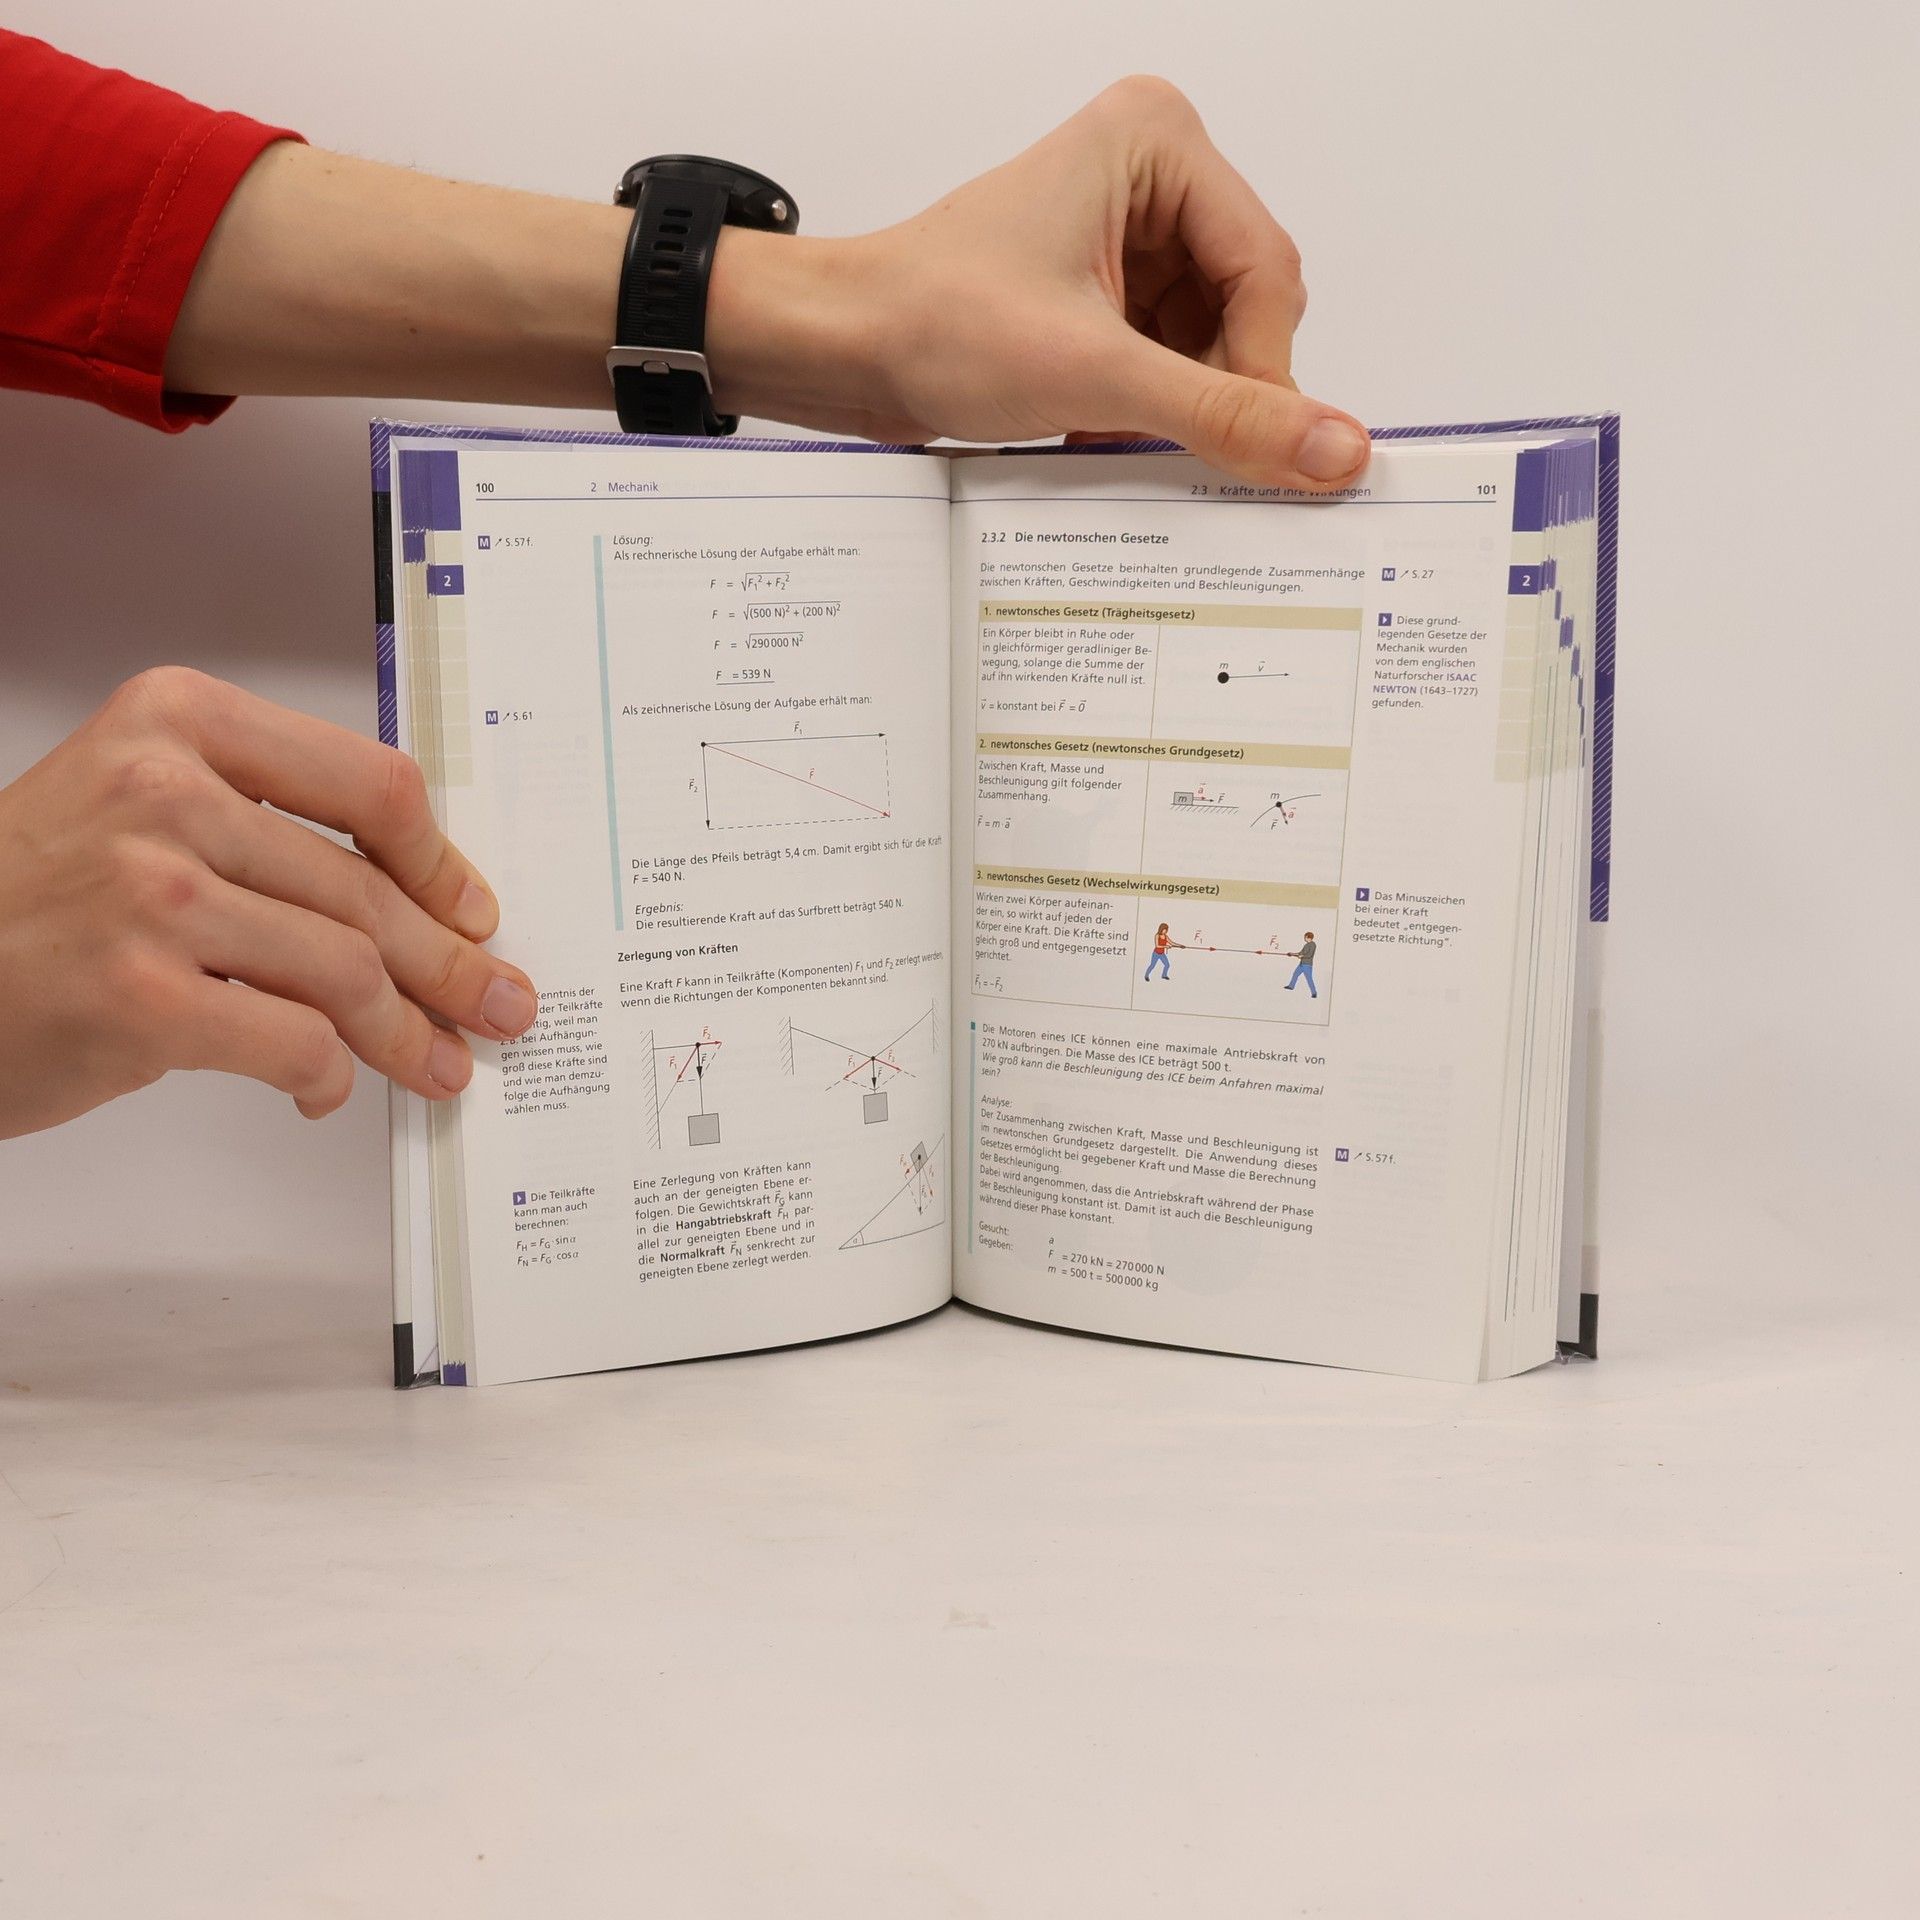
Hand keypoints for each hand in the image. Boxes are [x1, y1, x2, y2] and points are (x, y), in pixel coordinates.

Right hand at [0, 667, 535, 1139]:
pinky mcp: (139, 998)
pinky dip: (325, 1076)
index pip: (369, 783)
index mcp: (181, 723)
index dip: (438, 862)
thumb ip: (263, 829)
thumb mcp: (136, 809)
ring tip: (436, 1063)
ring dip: (407, 1031)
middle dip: (449, 962)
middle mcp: (165, 794)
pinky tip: (322, 1090)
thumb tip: (414, 903)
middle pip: (366, 889)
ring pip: (345, 969)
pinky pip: (293, 1042)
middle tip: (494, 1003)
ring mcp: (150, 895)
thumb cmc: (27, 898)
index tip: (472, 910)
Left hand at [711, 76, 1367, 487]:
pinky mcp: (1103, 288)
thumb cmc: (932, 321)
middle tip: (1164, 438)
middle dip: (1212, 384)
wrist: (839, 350)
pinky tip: (1096, 425)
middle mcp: (1151, 175)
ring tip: (1109, 427)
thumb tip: (1336, 449)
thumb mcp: (1095, 376)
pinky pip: (1168, 359)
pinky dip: (1145, 407)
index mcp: (1157, 143)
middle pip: (1247, 308)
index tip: (1261, 449)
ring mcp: (1127, 232)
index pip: (1267, 272)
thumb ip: (1225, 414)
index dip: (1264, 370)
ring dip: (1174, 403)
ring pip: (1210, 343)